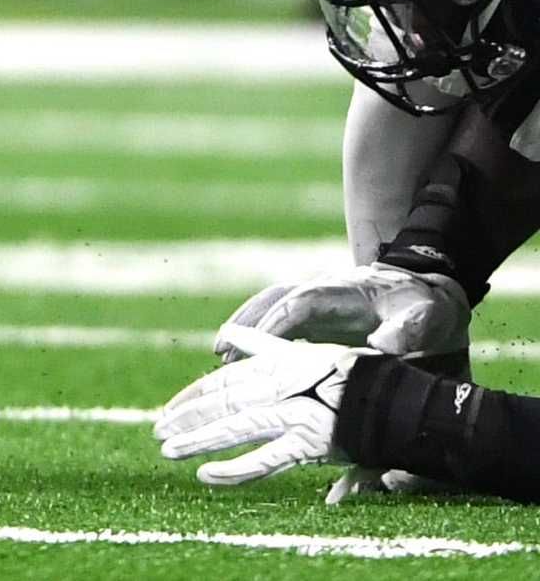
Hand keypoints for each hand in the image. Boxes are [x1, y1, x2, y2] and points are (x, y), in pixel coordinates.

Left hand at [156, 324, 364, 486]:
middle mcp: (281, 388)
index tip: (169, 409)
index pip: (225, 380)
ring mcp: (294, 415)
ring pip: (235, 428)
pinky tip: (206, 476)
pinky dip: (236, 469)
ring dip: (199, 441)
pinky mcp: (309, 442)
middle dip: (187, 417)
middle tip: (157, 431)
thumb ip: (262, 347)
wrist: (400, 398)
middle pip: (223, 402)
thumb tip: (228, 336)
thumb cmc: (352, 376)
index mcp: (278, 367)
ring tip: (168, 451)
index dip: (195, 395)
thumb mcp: (302, 354)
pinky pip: (266, 460)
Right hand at [217, 264, 469, 361]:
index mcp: (346, 291)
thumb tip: (383, 346)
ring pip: (267, 309)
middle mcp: (321, 291)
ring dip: (242, 330)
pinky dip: (252, 337)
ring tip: (221, 358)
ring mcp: (313, 303)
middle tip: (224, 352)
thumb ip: (408, 330)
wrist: (427, 298)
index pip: (304, 301)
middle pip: (273, 301)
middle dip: (247, 324)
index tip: (261, 344)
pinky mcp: (311, 319)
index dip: (279, 322)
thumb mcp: (429, 318)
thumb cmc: (426, 311)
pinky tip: (238, 360)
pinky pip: (273, 322)